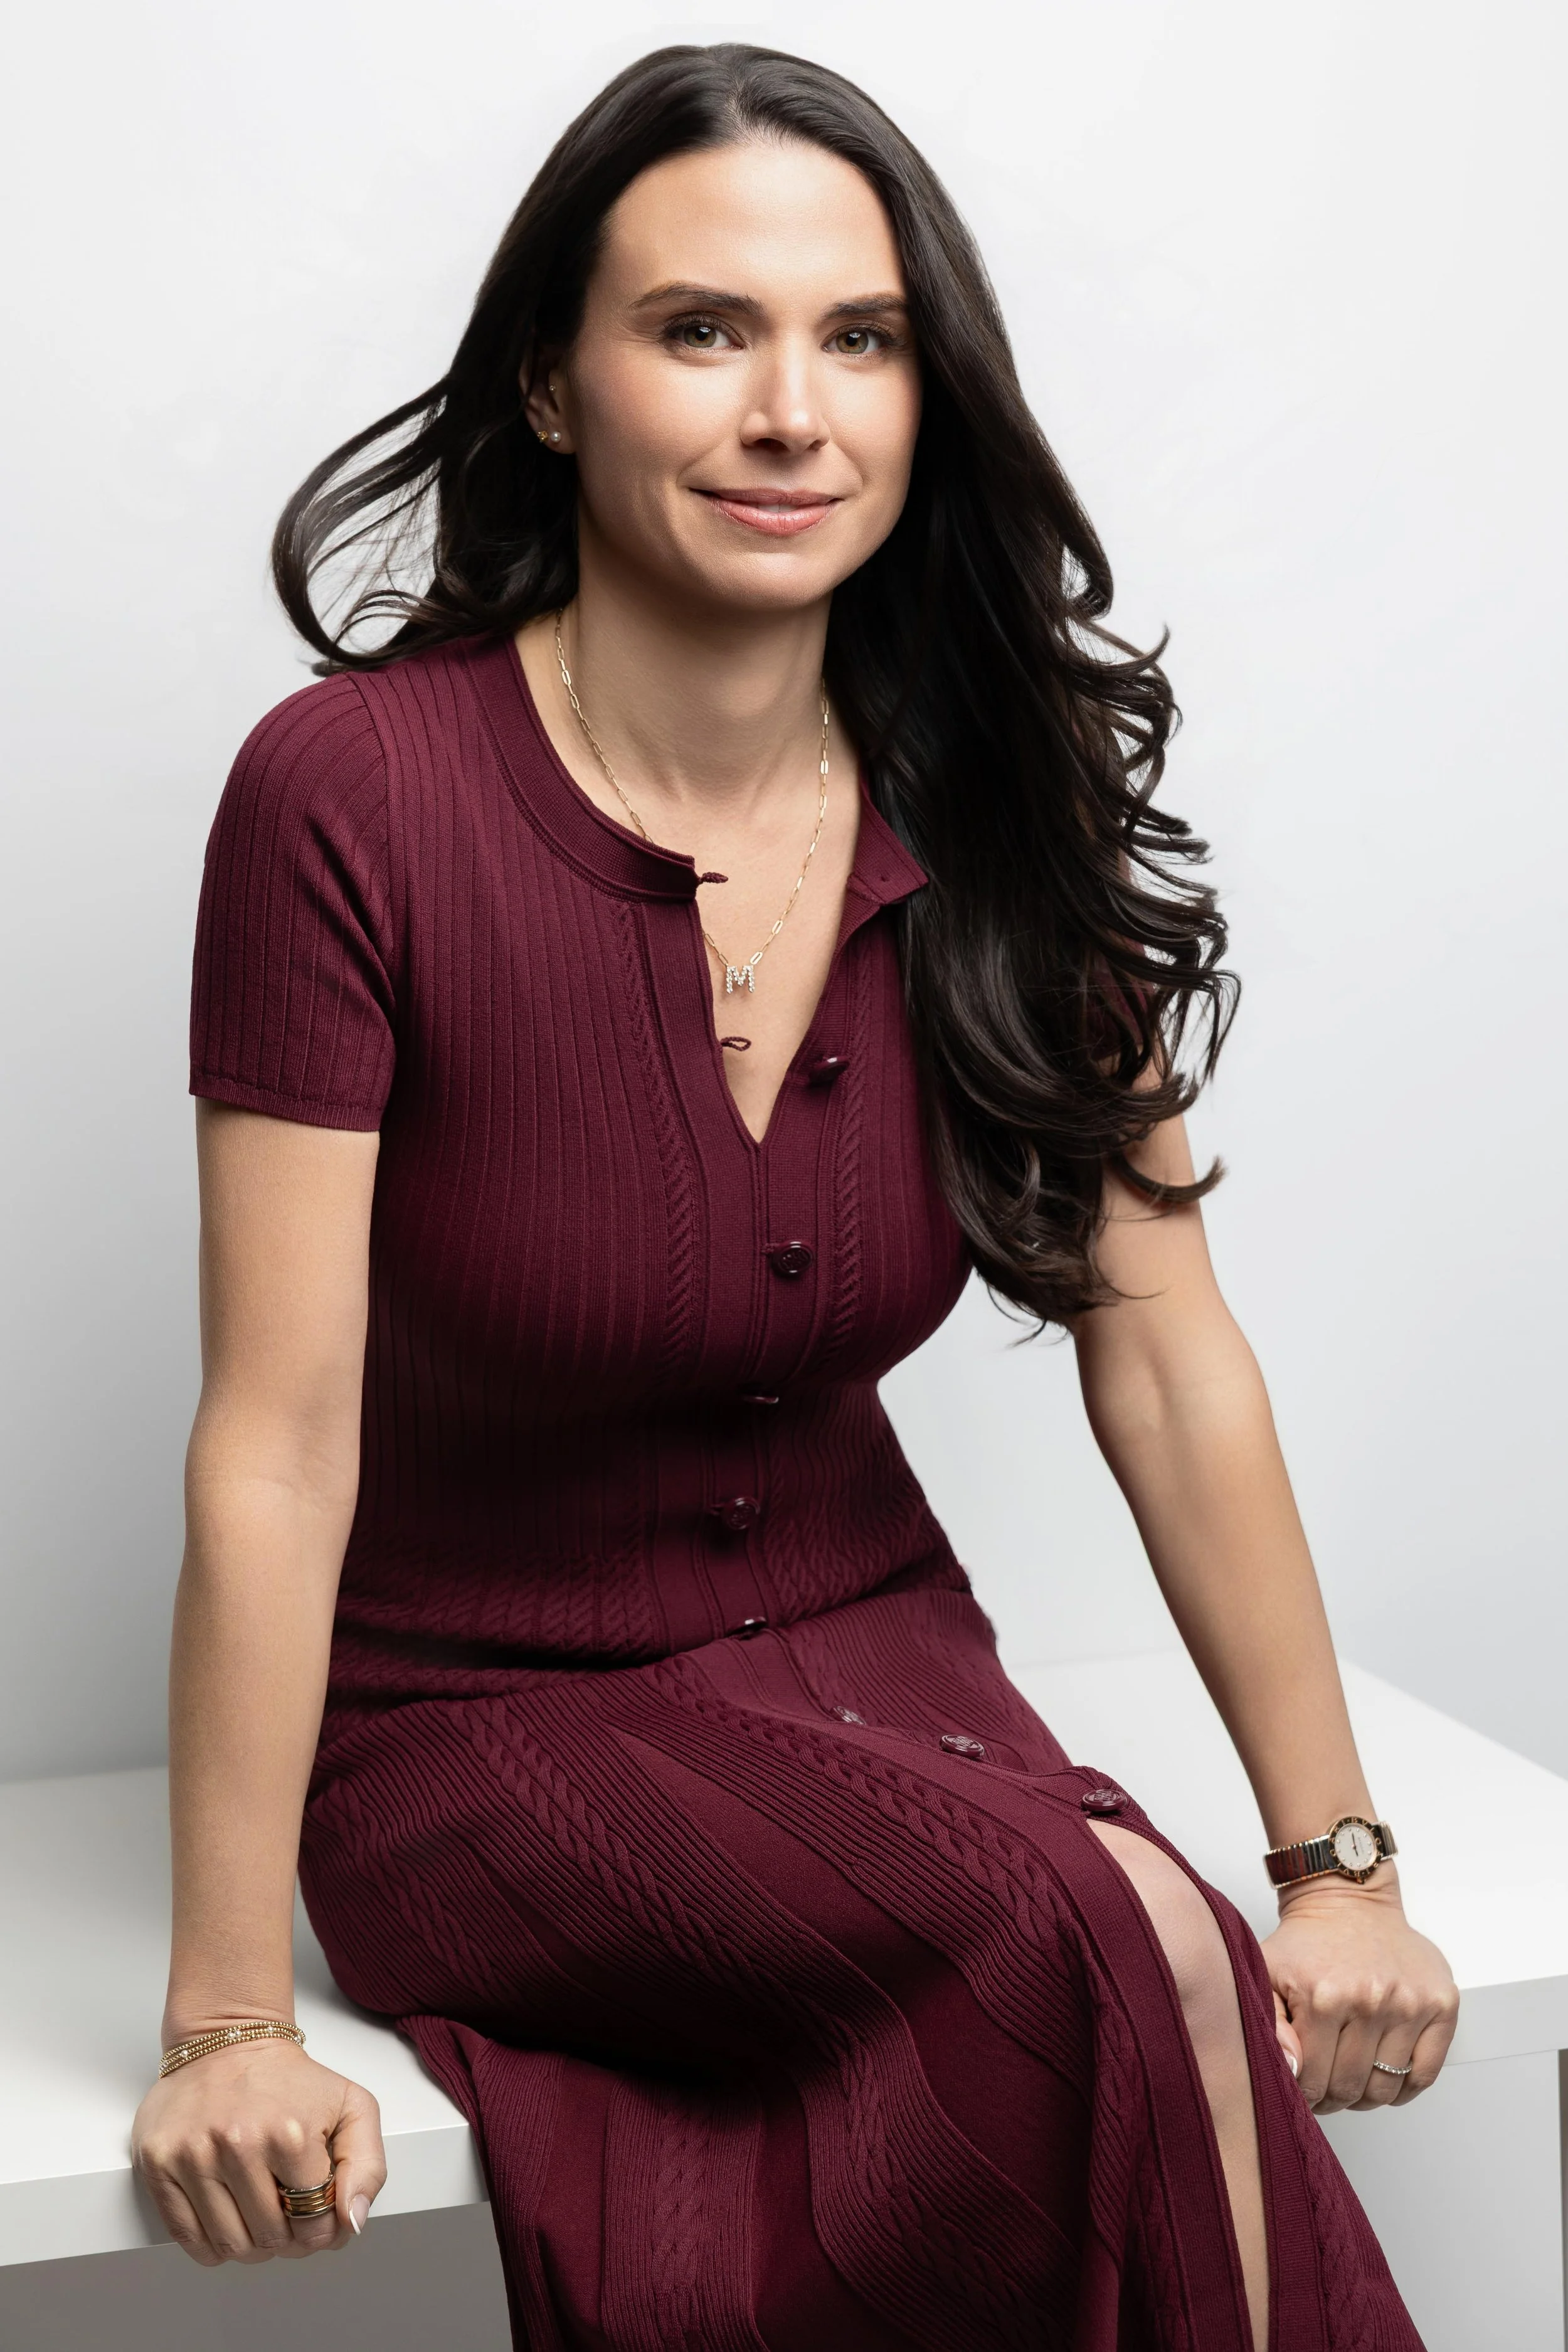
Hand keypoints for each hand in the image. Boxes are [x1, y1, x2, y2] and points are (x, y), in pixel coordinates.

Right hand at [132, 2034, 385, 2263]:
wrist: (226, 2040)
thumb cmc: (290, 2080)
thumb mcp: (352, 2107)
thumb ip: (367, 2167)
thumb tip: (352, 2222)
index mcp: (290, 2135)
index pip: (314, 2224)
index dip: (321, 2231)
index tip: (316, 2214)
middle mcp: (238, 2146)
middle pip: (270, 2239)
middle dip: (287, 2238)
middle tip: (287, 2215)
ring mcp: (193, 2156)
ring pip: (229, 2245)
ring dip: (250, 2245)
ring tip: (258, 2216)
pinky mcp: (158, 2164)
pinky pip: (187, 2239)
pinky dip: (211, 2246)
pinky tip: (228, 2222)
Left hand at [1260, 1870, 1458, 2113]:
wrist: (1348, 1900)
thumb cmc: (1307, 1943)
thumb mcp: (1266, 1974)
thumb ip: (1269, 2025)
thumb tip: (1293, 2070)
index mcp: (1324, 1997)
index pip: (1314, 2081)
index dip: (1306, 2095)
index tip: (1305, 2088)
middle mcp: (1371, 2001)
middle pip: (1351, 2088)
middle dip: (1334, 2096)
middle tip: (1327, 2086)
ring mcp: (1410, 2003)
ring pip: (1387, 2087)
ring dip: (1368, 2094)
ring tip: (1353, 2077)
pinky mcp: (1442, 2003)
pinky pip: (1425, 2074)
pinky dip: (1404, 2087)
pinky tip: (1385, 2074)